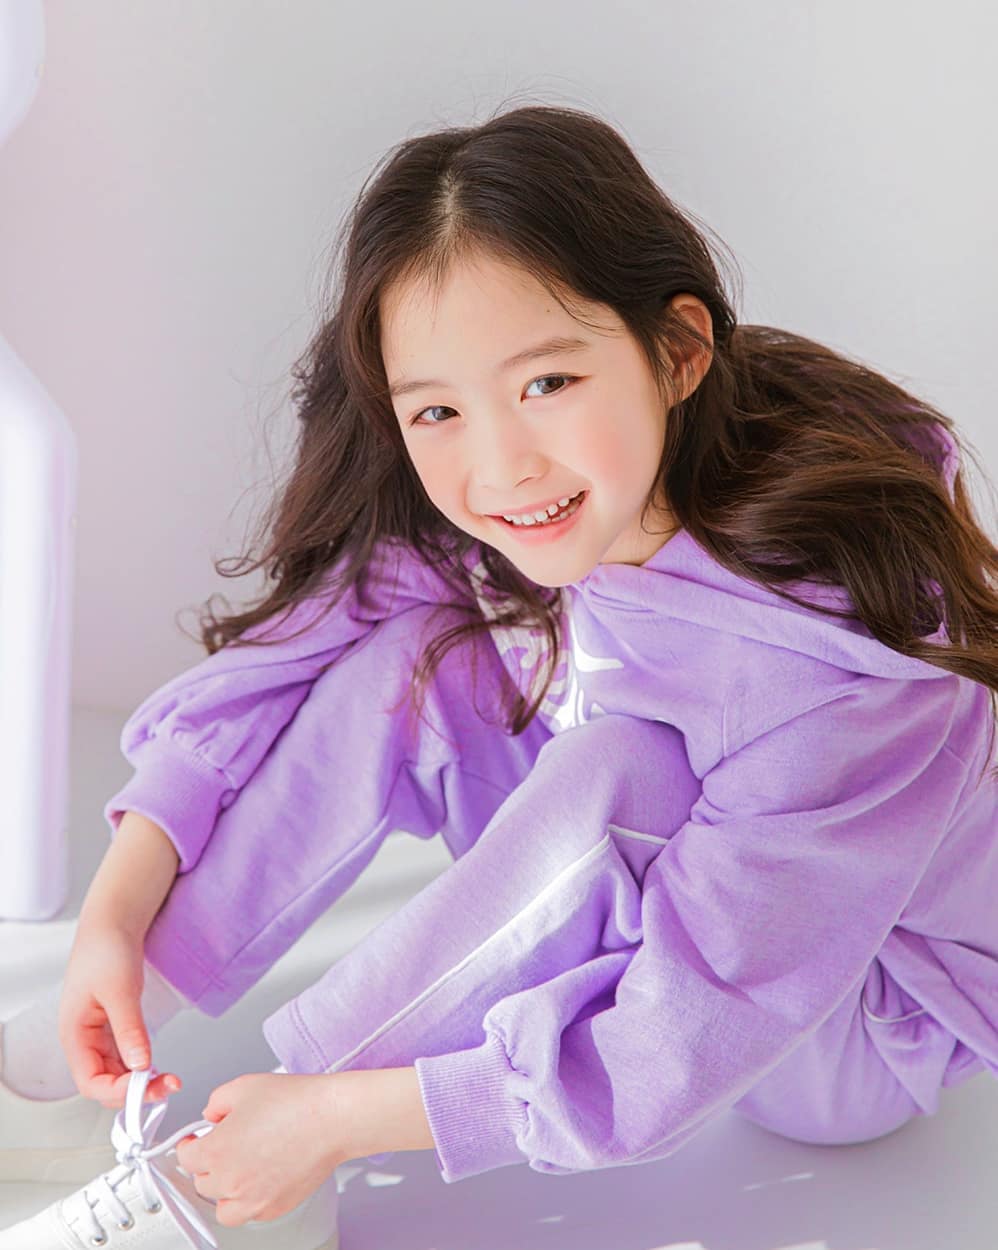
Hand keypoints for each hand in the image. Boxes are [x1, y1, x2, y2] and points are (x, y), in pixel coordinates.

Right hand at [58, 924, 180, 1107]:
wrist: (113, 923)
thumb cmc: (106, 949)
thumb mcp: (119, 990)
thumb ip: (129, 1030)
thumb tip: (140, 1065)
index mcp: (75, 1035)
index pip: (91, 1083)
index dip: (118, 1092)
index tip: (147, 1086)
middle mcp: (85, 1041)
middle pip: (105, 1083)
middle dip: (135, 1091)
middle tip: (169, 1085)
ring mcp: (100, 1035)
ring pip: (118, 1073)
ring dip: (141, 1081)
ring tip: (169, 1079)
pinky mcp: (115, 1027)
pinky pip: (126, 1058)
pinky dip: (142, 1065)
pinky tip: (159, 1066)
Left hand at [174, 1073, 350, 1227]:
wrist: (331, 1119)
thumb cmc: (294, 1101)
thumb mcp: (243, 1087)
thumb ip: (215, 1103)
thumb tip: (211, 1117)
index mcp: (216, 1151)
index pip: (185, 1158)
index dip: (189, 1144)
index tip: (194, 1140)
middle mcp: (230, 1181)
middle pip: (202, 1181)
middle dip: (209, 1163)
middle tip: (225, 1146)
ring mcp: (252, 1200)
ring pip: (223, 1207)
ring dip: (224, 1190)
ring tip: (239, 1170)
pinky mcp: (275, 1208)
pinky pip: (250, 1213)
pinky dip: (249, 1200)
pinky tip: (260, 1178)